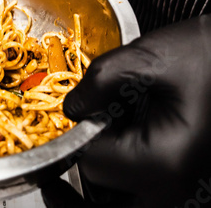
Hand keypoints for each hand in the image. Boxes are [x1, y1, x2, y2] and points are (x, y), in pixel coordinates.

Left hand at [43, 15, 210, 206]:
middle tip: (53, 180)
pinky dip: (119, 188)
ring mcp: (186, 189)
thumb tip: (72, 109)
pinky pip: (142, 198)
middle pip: (105, 206)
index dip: (71, 141)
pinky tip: (113, 158)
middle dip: (77, 187)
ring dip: (99, 189)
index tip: (69, 122)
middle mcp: (176, 187)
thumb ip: (98, 82)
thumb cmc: (207, 55)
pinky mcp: (186, 181)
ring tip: (87, 159)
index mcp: (163, 160)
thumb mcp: (146, 58)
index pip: (91, 165)